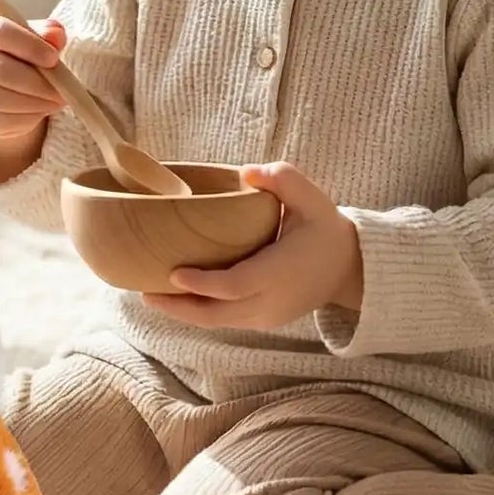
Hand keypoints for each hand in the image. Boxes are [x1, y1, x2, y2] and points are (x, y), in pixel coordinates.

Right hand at [0, 13, 68, 147]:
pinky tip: (40, 111)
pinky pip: (1, 121)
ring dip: (35, 103)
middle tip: (61, 91)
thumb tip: (56, 35)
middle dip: (35, 82)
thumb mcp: (34, 39)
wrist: (2, 85)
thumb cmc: (20, 55)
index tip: (54, 59)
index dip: (29, 46)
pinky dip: (27, 119)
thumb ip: (46, 34)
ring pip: (0, 99)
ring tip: (56, 101)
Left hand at [142, 162, 363, 330]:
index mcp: (280, 273)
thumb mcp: (311, 198)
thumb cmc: (324, 228)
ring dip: (184, 313)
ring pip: (218, 321)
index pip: (234, 286)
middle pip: (217, 314)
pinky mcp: (264, 320)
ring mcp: (267, 316)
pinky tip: (177, 298)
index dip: (202, 283)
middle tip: (144, 292)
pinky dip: (200, 312)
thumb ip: (283, 180)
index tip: (172, 273)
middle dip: (179, 307)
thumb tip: (247, 173)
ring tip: (151, 296)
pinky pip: (226, 320)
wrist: (349, 267)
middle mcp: (271, 301)